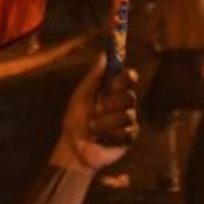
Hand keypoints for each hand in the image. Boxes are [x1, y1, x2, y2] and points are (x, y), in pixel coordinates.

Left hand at [51, 57, 138, 173]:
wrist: (73, 148)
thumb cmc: (75, 121)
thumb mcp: (80, 96)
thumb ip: (93, 77)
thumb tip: (103, 55)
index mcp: (112, 91)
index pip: (128, 77)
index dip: (125, 76)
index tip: (113, 81)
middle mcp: (123, 104)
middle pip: (130, 95)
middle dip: (111, 102)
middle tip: (96, 108)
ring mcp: (128, 121)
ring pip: (127, 114)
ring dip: (106, 121)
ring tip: (92, 128)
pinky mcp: (129, 137)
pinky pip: (128, 131)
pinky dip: (112, 134)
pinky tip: (102, 138)